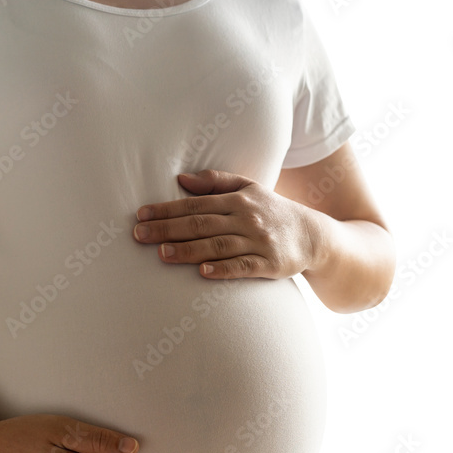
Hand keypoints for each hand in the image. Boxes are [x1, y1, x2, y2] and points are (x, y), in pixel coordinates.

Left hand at [133, 170, 319, 279]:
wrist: (313, 236)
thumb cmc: (272, 211)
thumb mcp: (249, 188)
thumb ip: (216, 181)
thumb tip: (181, 179)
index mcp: (238, 199)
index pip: (195, 204)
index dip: (167, 210)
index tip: (140, 216)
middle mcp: (247, 218)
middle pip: (201, 223)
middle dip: (168, 229)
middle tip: (139, 235)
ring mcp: (259, 242)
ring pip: (218, 246)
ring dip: (189, 250)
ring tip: (163, 254)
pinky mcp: (270, 264)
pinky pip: (243, 267)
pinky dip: (223, 269)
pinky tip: (203, 272)